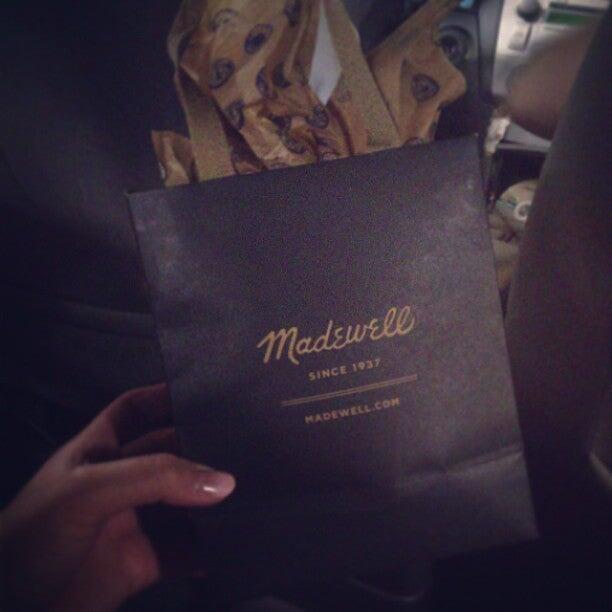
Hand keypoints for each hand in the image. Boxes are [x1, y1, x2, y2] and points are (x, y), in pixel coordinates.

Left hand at [0, 384, 234, 610]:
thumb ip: (155, 478)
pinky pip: (184, 550)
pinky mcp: (142, 564)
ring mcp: (131, 523)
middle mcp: (118, 482)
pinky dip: (209, 548)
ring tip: (253, 489)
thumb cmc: (33, 538)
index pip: (133, 410)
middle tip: (249, 443)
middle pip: (169, 454)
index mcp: (97, 451)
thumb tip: (224, 481)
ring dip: (212, 499)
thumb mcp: (88, 492)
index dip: (165, 396)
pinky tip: (234, 542)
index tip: (207, 391)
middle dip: (203, 448)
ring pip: (182, 502)